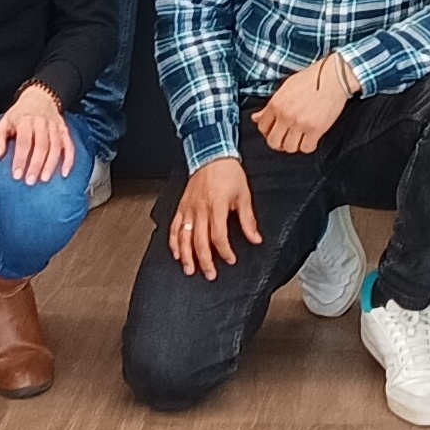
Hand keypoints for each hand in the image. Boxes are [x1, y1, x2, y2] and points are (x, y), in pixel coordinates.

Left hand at [0, 83, 76, 183]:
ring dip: (51, 164)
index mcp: (25, 121)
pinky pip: (69, 145)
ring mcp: (55, 127)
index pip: (24, 141)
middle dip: (36, 165)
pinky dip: (69, 159)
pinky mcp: (64, 130)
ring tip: (45, 179)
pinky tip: (65, 173)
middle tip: (30, 181)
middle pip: (41, 145)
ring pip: (56, 146)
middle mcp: (42, 123)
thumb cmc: (19, 115)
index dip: (21, 159)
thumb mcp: (4, 122)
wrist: (39, 97)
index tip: (17, 175)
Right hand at [168, 158, 261, 278]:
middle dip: (205, 261)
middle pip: (200, 241)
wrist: (212, 155)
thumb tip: (255, 238)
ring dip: (186, 256)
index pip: (218, 235)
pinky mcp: (182, 207)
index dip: (225, 251)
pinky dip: (174, 242)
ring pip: (184, 237)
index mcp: (217, 206)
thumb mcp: (244, 195)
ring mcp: (188, 208)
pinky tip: (176, 253)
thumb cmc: (228, 173)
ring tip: (190, 270)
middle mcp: (200, 209)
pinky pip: (175, 227)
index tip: (231, 259)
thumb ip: (248, 220)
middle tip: (210, 274)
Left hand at [250, 52, 352, 154]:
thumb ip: (270, 105)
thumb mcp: (285, 88)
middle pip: (273, 142)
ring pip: (289, 148)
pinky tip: (310, 138)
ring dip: (293, 145)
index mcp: (276, 104)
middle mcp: (286, 116)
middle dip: (278, 142)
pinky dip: (308, 146)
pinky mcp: (316, 129)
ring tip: (298, 138)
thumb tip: (255, 118)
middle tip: (285, 138)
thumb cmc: (310, 80)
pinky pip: (306, 148)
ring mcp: (300, 124)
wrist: (333, 78)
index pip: (262, 127)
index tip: (275, 130)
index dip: (267, 131)